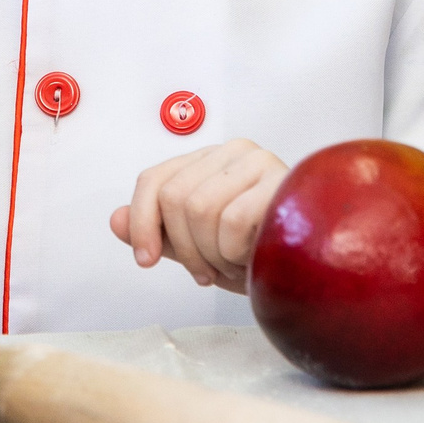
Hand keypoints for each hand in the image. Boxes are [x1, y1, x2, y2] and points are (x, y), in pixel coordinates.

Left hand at [107, 140, 287, 292]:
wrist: (309, 270)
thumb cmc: (258, 254)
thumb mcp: (199, 247)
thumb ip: (158, 231)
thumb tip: (114, 220)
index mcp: (209, 161)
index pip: (154, 180)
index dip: (142, 222)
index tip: (146, 259)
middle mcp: (233, 152)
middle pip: (174, 198)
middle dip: (186, 248)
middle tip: (209, 268)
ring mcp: (259, 161)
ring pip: (199, 209)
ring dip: (213, 253)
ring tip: (236, 260)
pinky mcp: (280, 181)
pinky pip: (232, 221)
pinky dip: (236, 252)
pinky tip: (253, 257)